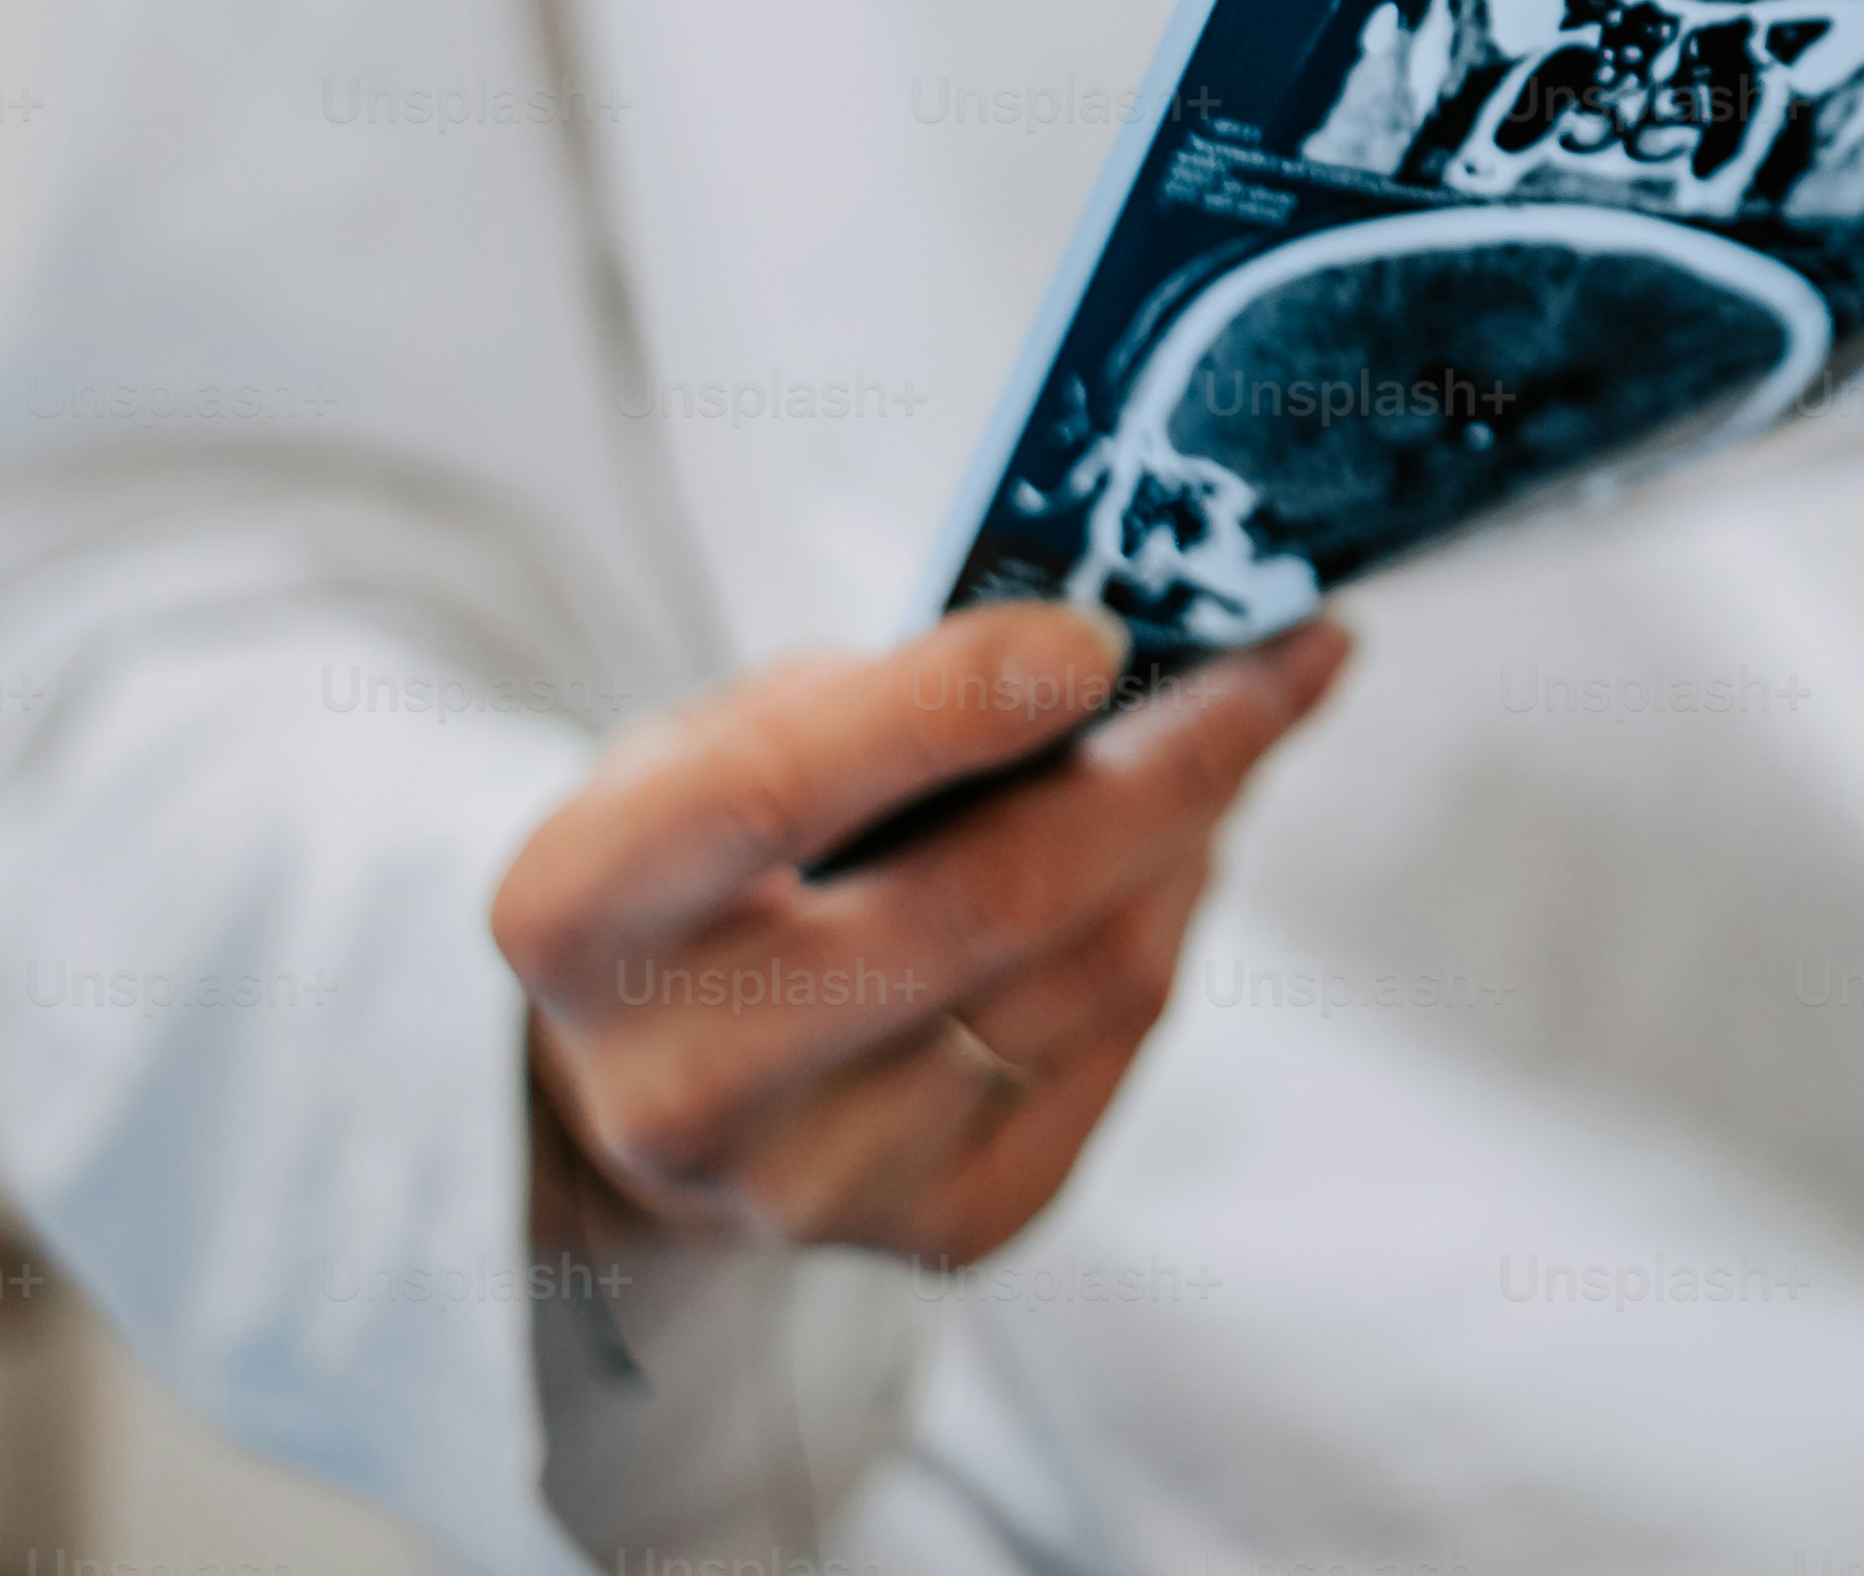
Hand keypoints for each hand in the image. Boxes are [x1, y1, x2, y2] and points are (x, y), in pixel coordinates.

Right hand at [493, 604, 1348, 1270]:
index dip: (950, 705)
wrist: (655, 1083)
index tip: (1100, 632)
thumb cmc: (705, 864)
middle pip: (985, 903)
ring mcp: (818, 1181)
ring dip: (1194, 833)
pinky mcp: (945, 1232)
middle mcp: (684, 1078)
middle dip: (1170, 760)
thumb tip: (1099, 655)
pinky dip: (1170, 926)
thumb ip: (862, 696)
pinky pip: (1113, 1049)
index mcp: (579, 911)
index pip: (776, 790)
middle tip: (1284, 655)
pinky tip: (1183, 850)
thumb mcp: (701, 740)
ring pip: (1086, 977)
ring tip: (1240, 731)